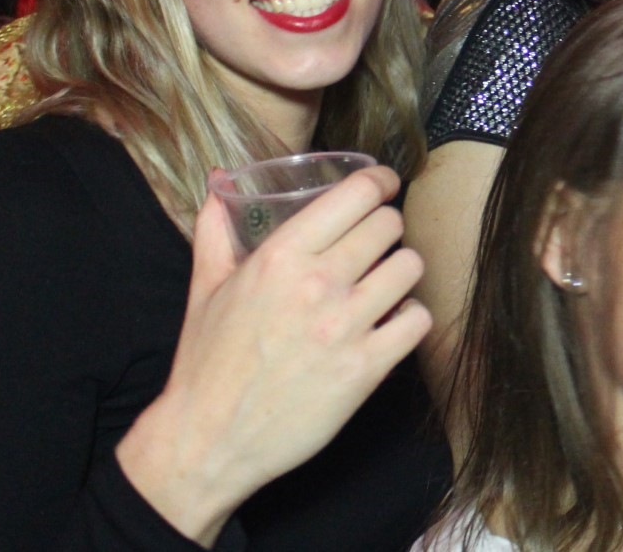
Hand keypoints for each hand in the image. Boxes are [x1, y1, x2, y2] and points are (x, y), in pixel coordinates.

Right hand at [114, 166, 428, 544]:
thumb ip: (215, 231)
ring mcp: (345, 327)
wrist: (209, 440)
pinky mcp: (366, 369)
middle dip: (386, 229)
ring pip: (410, 267)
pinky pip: (417, 321)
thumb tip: (218, 184)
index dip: (380, 183)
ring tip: (386, 282)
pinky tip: (392, 322)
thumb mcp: (205, 288)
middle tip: (377, 242)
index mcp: (280, 256)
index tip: (384, 186)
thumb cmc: (208, 364)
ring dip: (401, 271)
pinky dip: (410, 317)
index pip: (357, 193)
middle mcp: (317, 284)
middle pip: (389, 226)